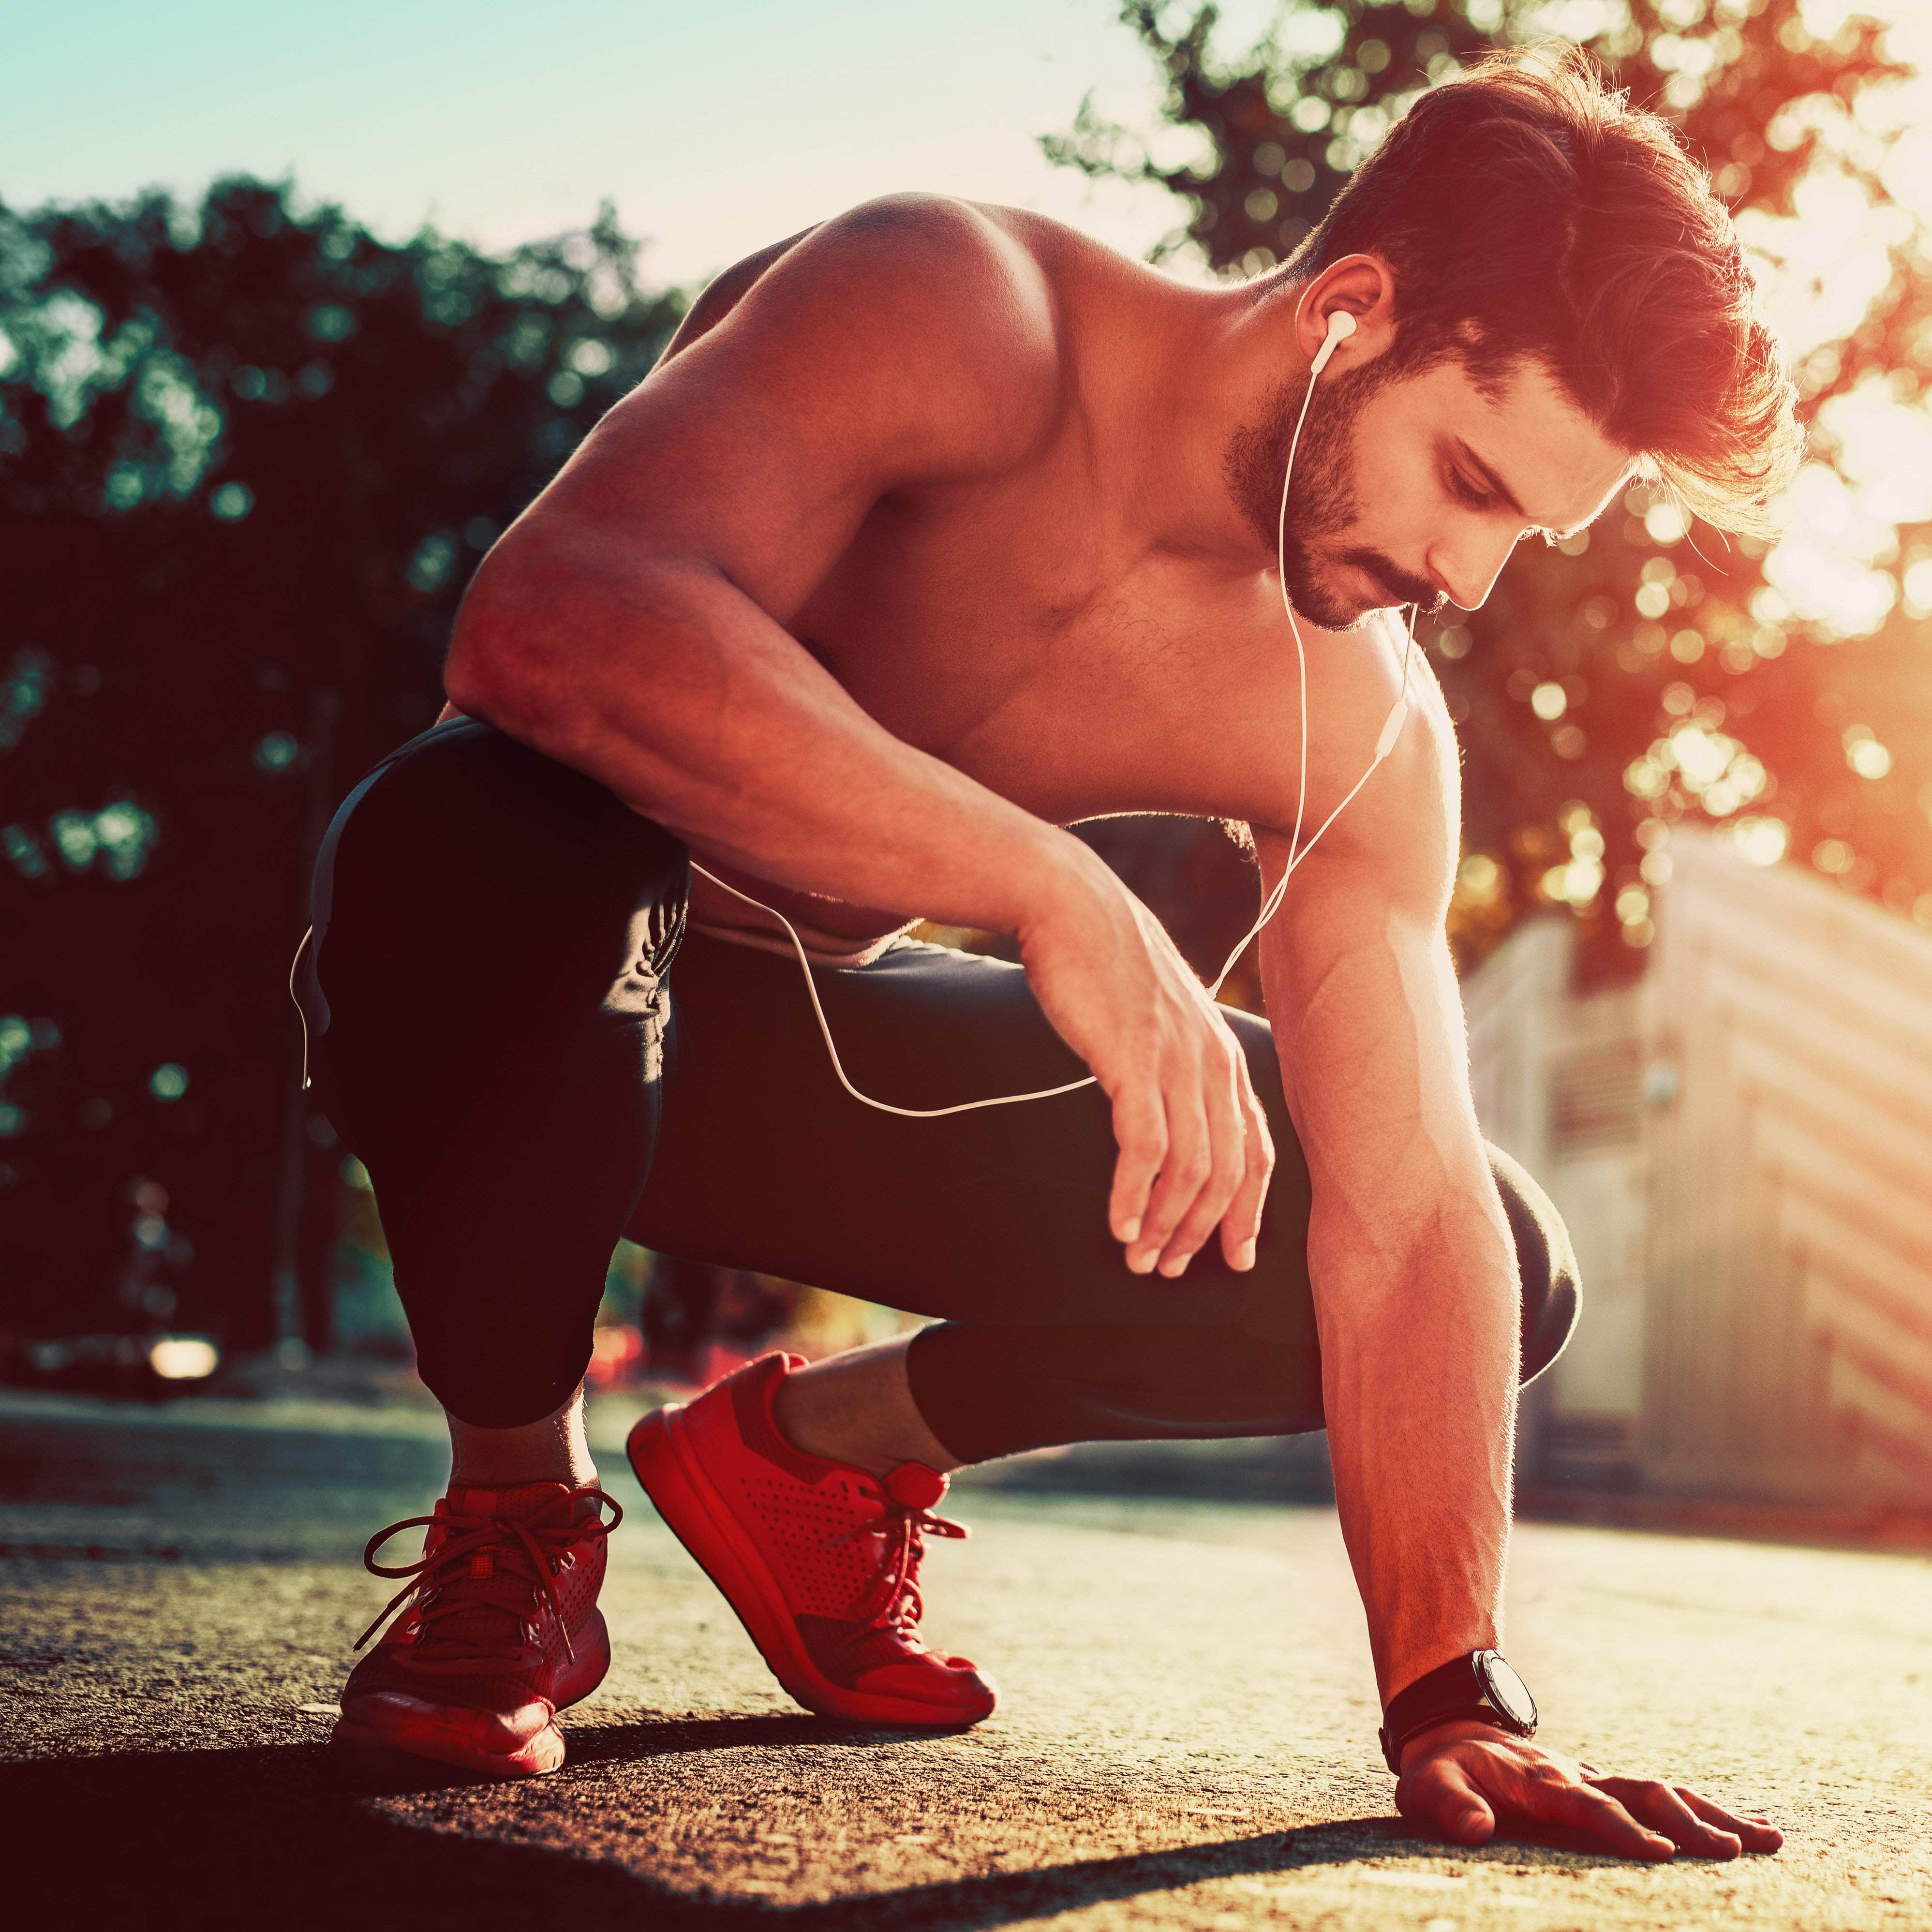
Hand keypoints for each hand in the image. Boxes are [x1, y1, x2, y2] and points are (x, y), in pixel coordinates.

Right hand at [1018, 849, 1272, 1275]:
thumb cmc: (1107, 960)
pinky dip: (1133, 1195)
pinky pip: (1144, 1149)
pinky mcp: (1133, 1062)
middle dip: (1201, 1232)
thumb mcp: (1161, 1013)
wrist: (1071, 904)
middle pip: (1226, 1172)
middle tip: (1170, 1269)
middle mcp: (1214, 1062)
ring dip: (1165, 1224)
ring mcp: (1177, 1062)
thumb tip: (1170, 1106)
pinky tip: (1118, 1223)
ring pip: (1190, 1170)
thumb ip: (1178, 1059)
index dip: (1251, 1210)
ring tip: (1139, 1258)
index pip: (1256, 1151)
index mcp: (1225, 1055)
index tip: (1237, 1257)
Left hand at [1397, 1721, 1782, 1860]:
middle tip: (1736, 1850)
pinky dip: (1706, 1810)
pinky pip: (1663, 1796)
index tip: (1661, 1853)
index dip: (1623, 1828)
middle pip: (1644, 1794)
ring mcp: (1598, 1779)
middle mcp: (1580, 1777)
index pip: (1590, 1806)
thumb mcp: (1430, 1786)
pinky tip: (1750, 1830)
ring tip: (1768, 1839)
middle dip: (1689, 1822)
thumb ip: (1451, 1807)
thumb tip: (1473, 1829)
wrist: (1452, 1730)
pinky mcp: (1608, 1786)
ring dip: (1713, 1814)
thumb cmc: (1442, 1771)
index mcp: (1542, 1783)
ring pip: (1664, 1791)